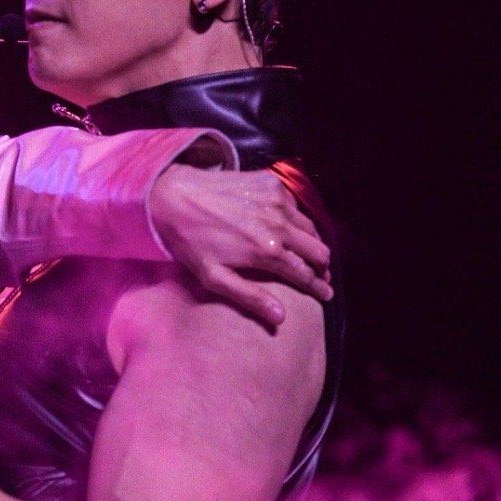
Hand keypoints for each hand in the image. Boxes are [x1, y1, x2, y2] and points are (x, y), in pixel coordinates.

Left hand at [149, 165, 332, 325]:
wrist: (173, 195)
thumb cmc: (190, 241)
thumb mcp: (213, 277)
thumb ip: (249, 297)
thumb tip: (281, 317)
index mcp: (267, 251)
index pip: (306, 274)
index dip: (319, 287)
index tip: (327, 294)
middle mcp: (279, 224)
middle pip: (319, 251)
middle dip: (322, 267)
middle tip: (318, 275)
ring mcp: (277, 200)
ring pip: (311, 228)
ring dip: (312, 244)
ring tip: (305, 255)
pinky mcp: (271, 183)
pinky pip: (296, 206)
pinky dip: (296, 219)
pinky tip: (284, 228)